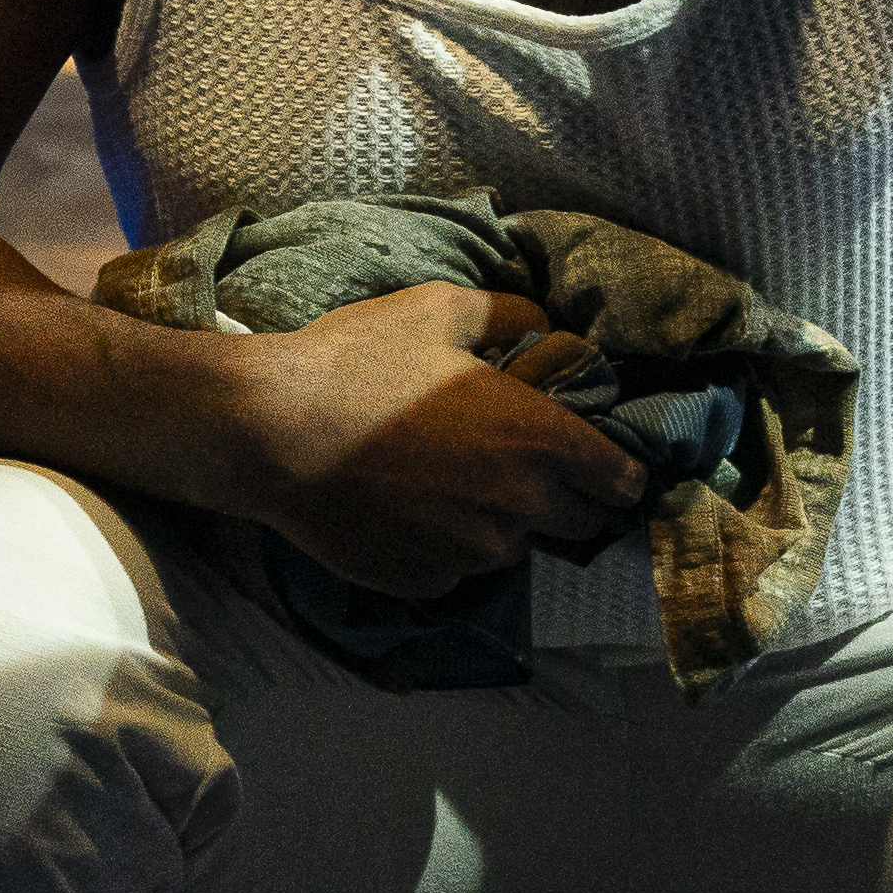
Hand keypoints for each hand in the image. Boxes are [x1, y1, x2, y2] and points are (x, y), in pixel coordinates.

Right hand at [222, 283, 650, 596]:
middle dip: (567, 499)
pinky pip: (457, 569)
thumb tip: (548, 326)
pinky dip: (447, 546)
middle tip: (523, 466)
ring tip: (450, 483)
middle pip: (581, 526)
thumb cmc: (359, 361)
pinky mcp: (425, 582)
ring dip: (501, 523)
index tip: (597, 459)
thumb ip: (510, 315)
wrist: (270, 432)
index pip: (621, 482)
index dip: (616, 469)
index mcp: (538, 441)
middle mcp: (517, 509)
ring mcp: (470, 555)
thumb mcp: (439, 310)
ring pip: (514, 548)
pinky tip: (407, 509)